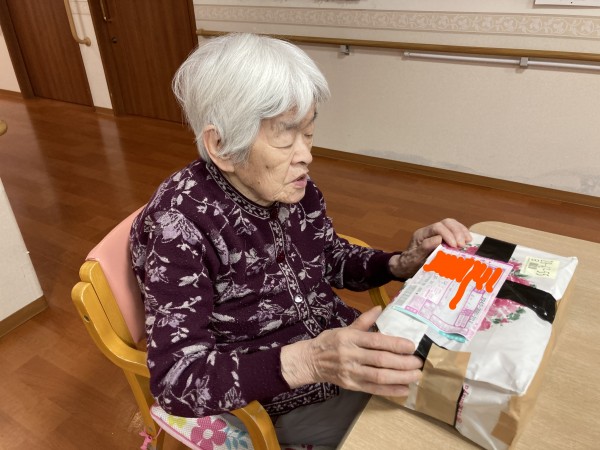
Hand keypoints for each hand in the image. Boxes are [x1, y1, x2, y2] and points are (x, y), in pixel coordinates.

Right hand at [280, 306, 422, 396]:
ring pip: (378, 376)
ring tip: (415, 375)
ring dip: (400, 377)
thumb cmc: (329, 342)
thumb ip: (364, 321)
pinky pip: (373, 389)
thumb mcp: (345, 328)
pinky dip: (390, 390)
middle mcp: (350, 355)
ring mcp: (350, 372)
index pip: (376, 341)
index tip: (411, 346)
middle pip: (380, 360)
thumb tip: (380, 308)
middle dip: (402, 362)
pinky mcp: (351, 385)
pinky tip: (404, 389)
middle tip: (418, 362)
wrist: (310, 361)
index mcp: (350, 338)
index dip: (395, 344)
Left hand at [389, 218, 471, 278]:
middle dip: (457, 232)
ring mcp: (436, 233)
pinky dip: (462, 233)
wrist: (406, 266)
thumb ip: (425, 248)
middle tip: (463, 245)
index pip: (437, 228)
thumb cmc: (409, 263)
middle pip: (446, 223)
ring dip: (461, 231)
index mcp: (421, 234)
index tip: (455, 246)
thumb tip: (439, 239)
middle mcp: (429, 230)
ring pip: (451, 224)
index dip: (448, 234)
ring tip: (468, 241)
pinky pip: (454, 230)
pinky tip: (468, 240)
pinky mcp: (442, 237)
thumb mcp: (414, 258)